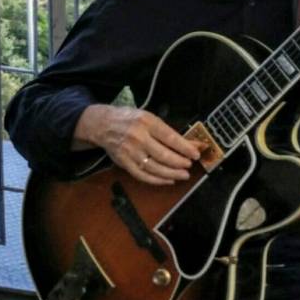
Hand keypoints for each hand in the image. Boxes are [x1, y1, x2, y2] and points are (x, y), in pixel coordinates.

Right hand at [73, 105, 204, 184]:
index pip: (170, 137)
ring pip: (154, 167)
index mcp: (147, 122)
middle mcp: (138, 137)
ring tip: (183, 175)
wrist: (103, 124)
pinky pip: (143, 175)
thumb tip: (193, 143)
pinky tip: (168, 180)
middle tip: (189, 166)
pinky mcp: (124, 162)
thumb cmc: (131, 120)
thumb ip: (170, 132)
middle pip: (163, 155)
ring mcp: (130, 152)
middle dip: (180, 162)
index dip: (185, 147)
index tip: (196, 154)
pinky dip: (157, 180)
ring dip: (172, 174)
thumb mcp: (150, 119)